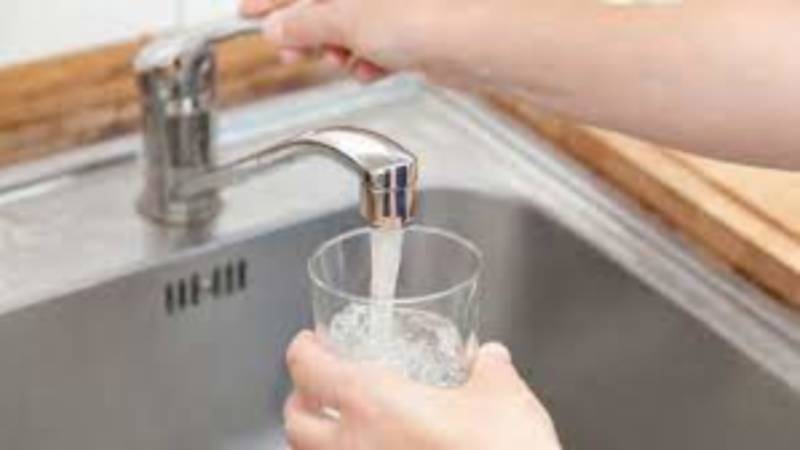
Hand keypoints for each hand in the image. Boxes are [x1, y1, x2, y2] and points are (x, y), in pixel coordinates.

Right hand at [240, 0, 503, 83]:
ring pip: (353, 26)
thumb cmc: (425, 14)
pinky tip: (367, 70)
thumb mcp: (346, 19)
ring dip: (338, 48)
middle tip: (290, 51)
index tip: (247, 13)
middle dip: (307, 29)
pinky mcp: (417, 28)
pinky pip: (380, 43)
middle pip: (326, 3)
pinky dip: (369, 58)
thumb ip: (306, 24)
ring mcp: (399, 4)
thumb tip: (278, 28)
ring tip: (335, 61)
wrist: (479, 43)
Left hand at [283, 330, 561, 449]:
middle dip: (301, 401)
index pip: (309, 368)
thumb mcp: (503, 400)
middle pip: (294, 422)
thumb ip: (490, 370)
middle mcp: (353, 448)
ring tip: (340, 430)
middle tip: (319, 389)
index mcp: (373, 404)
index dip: (304, 349)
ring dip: (316, 441)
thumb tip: (490, 358)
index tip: (311, 343)